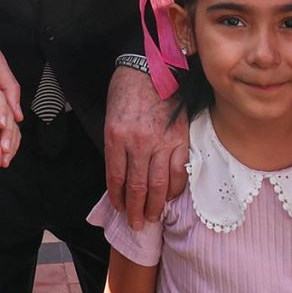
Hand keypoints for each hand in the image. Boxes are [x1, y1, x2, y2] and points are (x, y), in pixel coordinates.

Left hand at [103, 66, 187, 230]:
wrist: (151, 67)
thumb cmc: (126, 90)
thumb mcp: (111, 117)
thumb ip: (116, 146)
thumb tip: (121, 175)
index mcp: (115, 137)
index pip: (115, 177)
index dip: (117, 197)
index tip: (119, 209)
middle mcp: (138, 143)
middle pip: (137, 186)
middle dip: (135, 210)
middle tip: (136, 225)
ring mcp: (161, 142)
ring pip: (158, 185)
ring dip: (155, 206)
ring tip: (152, 218)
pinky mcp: (180, 139)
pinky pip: (178, 172)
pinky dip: (174, 189)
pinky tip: (169, 198)